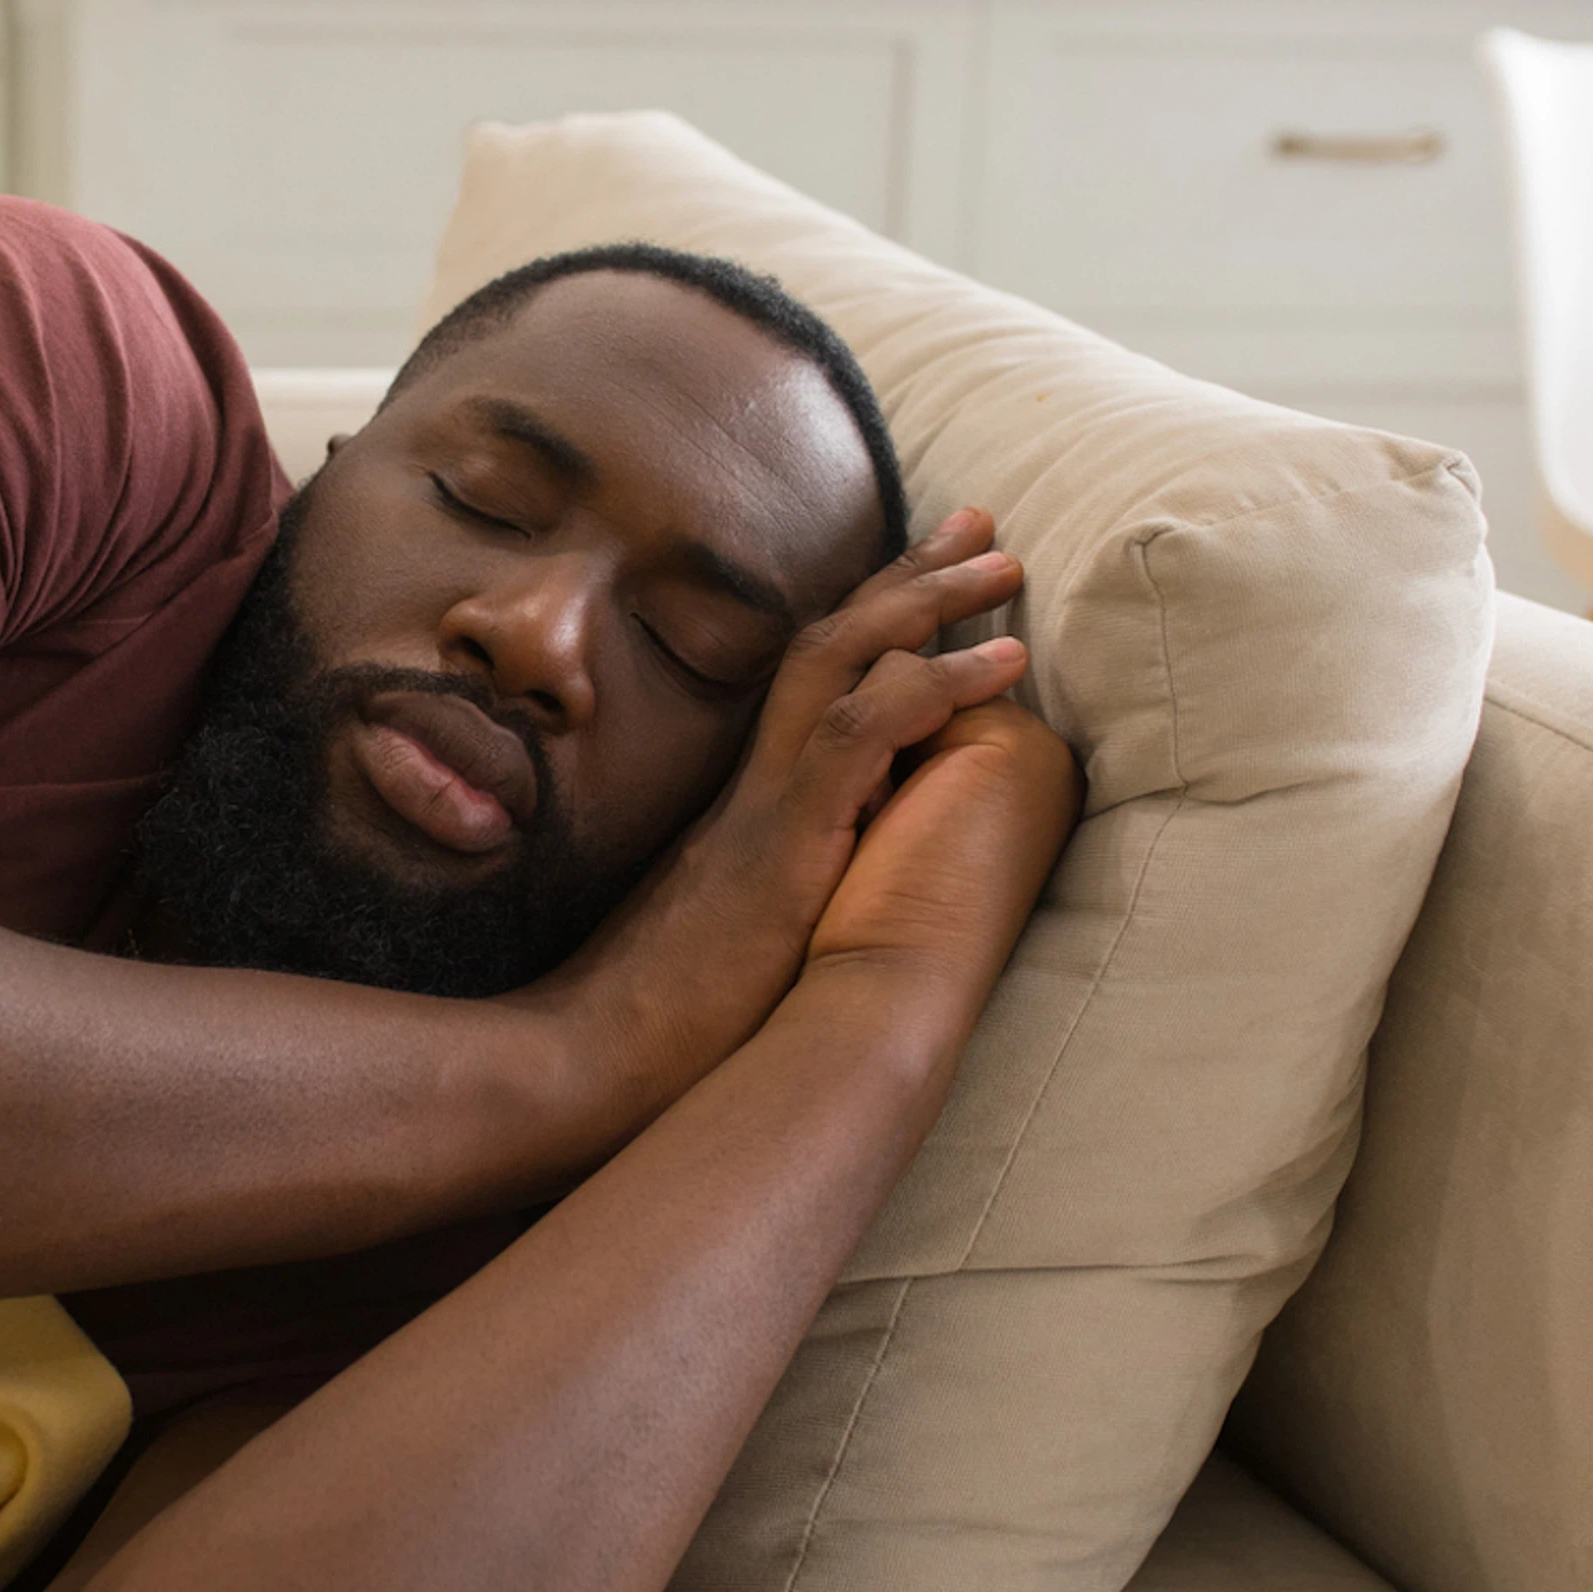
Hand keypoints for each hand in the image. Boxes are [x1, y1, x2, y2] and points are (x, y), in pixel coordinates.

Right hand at [527, 508, 1030, 1127]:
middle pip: (829, 645)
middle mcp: (749, 787)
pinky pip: (861, 737)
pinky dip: (932, 687)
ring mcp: (763, 808)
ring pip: (843, 663)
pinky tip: (1000, 664)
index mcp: (742, 809)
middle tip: (979, 522)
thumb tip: (803, 900)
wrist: (587, 1069)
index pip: (810, 688)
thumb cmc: (654, 1030)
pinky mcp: (781, 844)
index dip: (869, 621)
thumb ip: (762, 903)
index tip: (928, 570)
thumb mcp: (722, 944)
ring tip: (1004, 564)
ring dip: (927, 605)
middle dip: (906, 576)